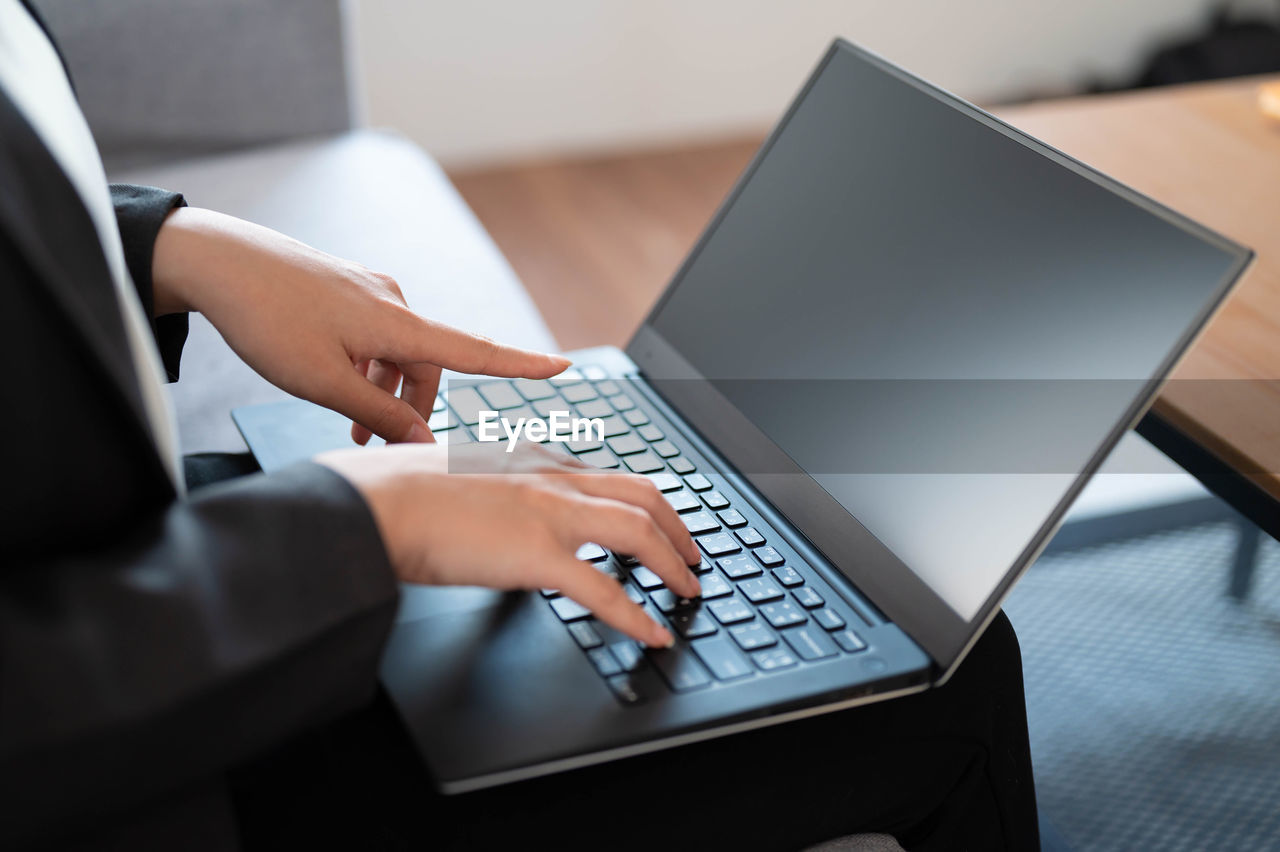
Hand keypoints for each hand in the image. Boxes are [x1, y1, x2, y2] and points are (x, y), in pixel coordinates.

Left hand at [151, 207, 567, 443]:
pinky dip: (362, 365)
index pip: (475, 352)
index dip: (521, 364)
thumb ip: (377, 416)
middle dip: (407, 408)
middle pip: (426, 367)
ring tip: (343, 419)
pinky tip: (328, 377)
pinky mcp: (347, 289)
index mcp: (397, 324)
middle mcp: (394, 302)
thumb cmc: (266, 318)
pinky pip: (372, 336)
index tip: (563, 366)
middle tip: (368, 440)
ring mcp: (370, 292)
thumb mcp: (322, 382)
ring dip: (380, 391)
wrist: (215, 260)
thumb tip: (422, 443)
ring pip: (396, 355)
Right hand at [316, 441, 702, 646]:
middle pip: (642, 495)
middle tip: (692, 555)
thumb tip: (497, 516)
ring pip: (639, 533)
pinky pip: (606, 591)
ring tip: (688, 590)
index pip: (606, 476)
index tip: (657, 520)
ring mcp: (550, 514)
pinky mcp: (539, 555)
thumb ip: (491, 492)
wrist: (372, 503)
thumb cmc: (397, 494)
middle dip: (677, 527)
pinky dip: (638, 616)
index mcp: (531, 460)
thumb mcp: (458, 477)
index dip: (643, 500)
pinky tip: (652, 634)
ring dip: (673, 565)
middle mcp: (550, 479)